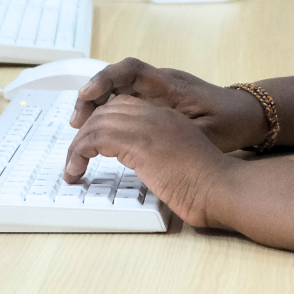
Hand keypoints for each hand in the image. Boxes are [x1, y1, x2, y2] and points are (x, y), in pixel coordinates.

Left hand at [61, 95, 233, 226]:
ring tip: (72, 169)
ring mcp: (147, 125)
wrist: (221, 187)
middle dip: (85, 131)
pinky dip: (78, 154)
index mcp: (167, 116)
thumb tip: (146, 167)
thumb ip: (161, 155)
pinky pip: (95, 138)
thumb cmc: (209, 184)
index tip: (89, 144)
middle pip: (107, 109)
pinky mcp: (138, 141)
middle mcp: (155, 114)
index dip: (102, 122)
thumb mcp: (180, 161)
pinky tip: (77, 171)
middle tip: (74, 156)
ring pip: (96, 122)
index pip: (123, 106)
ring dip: (77, 146)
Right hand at [72, 57, 268, 151]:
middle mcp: (160, 83)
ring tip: (79, 130)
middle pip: (115, 79)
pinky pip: (124, 100)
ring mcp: (156, 92)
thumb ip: (180, 136)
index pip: (132, 71)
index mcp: (171, 86)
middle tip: (76, 122)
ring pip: (116, 90)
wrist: (248, 114)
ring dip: (95, 106)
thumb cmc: (231, 122)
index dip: (106, 79)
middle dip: (91, 96)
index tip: (87, 95)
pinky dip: (107, 112)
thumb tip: (148, 144)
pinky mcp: (156, 102)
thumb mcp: (210, 134)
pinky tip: (97, 132)